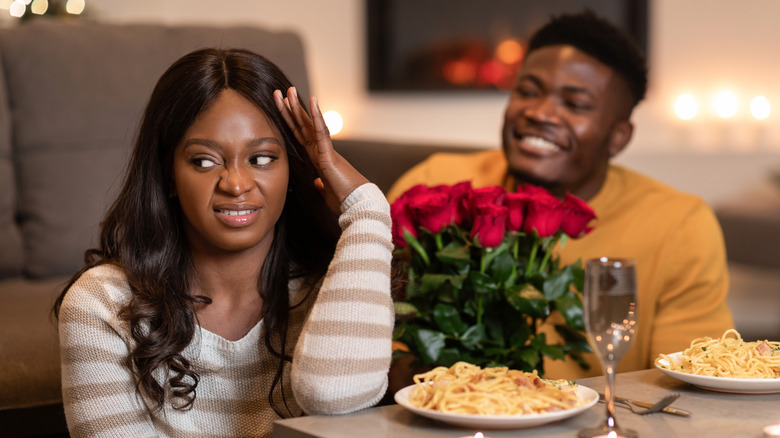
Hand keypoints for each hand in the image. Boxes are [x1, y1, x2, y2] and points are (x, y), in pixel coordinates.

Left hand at [274, 87, 368, 212]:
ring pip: (309, 124)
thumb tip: (316, 183)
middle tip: (281, 92)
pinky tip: (312, 101)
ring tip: (290, 91)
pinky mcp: (329, 154)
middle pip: (302, 125)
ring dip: (298, 107)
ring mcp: (325, 150)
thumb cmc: (343, 199)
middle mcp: (320, 150)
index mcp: (317, 157)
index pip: (300, 135)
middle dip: (291, 109)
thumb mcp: (325, 191)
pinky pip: (322, 132)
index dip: (291, 121)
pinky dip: (317, 116)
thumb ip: (320, 184)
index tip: (283, 107)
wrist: (356, 204)